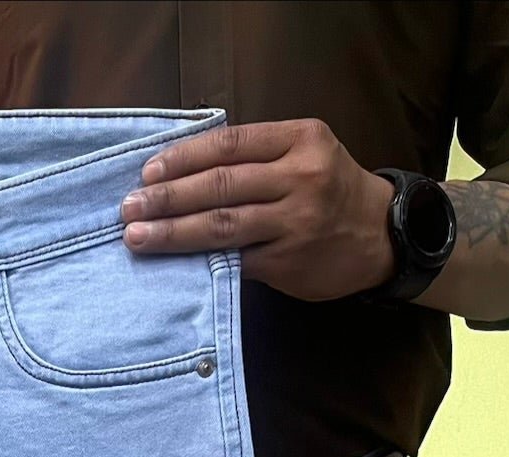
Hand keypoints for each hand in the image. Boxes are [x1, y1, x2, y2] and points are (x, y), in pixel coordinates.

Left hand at [118, 119, 394, 301]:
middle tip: (129, 208)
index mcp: (301, 139)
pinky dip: (200, 262)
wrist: (380, 235)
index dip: (185, 158)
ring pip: (223, 226)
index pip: (231, 144)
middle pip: (221, 185)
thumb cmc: (329, 190)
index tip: (148, 171)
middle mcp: (301, 177)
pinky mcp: (289, 261)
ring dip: (173, 233)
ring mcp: (296, 221)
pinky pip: (235, 261)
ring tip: (138, 236)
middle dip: (169, 198)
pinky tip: (172, 264)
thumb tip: (183, 173)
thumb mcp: (305, 153)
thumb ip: (257, 158)